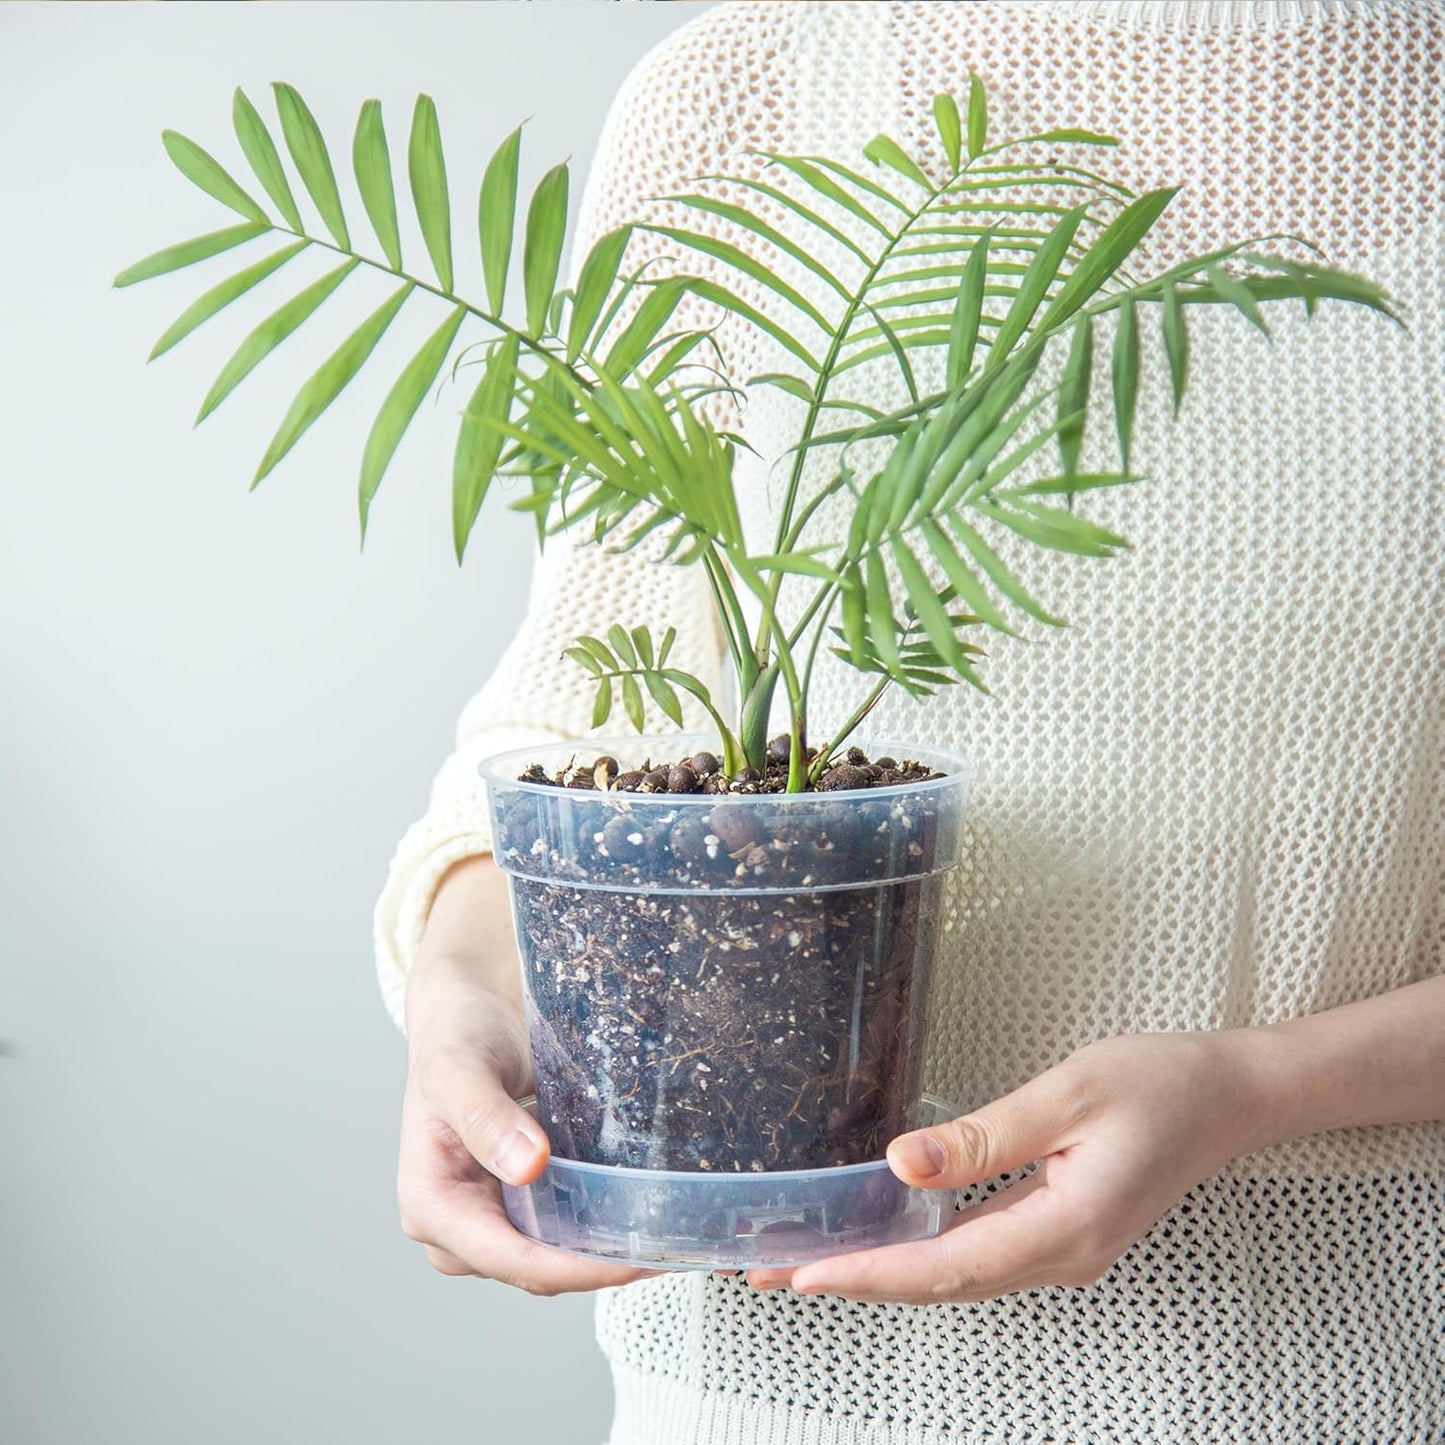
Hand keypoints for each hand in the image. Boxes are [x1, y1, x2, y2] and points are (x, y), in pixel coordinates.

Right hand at [397, 951, 662, 1294]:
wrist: (468, 1011)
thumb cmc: (455, 1035)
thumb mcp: (459, 1068)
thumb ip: (486, 1116)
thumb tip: (528, 1167)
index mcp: (430, 1205)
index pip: (509, 1258)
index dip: (574, 1268)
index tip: (633, 1260)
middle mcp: (456, 1225)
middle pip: (535, 1268)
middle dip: (598, 1265)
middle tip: (668, 1248)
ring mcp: (487, 1217)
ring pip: (551, 1256)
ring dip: (602, 1250)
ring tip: (665, 1234)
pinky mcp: (517, 1201)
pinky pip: (560, 1227)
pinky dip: (597, 1223)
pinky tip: (642, 1210)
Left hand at [745, 1030, 1268, 1303]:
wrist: (1228, 1098)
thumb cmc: (1158, 1084)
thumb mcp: (1065, 1095)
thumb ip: (981, 1136)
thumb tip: (900, 1165)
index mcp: (1067, 1226)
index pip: (946, 1266)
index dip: (870, 1274)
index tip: (807, 1276)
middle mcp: (1064, 1255)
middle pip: (941, 1283)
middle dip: (858, 1280)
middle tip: (776, 1272)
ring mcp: (1064, 1249)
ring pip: (956, 1275)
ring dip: (884, 1269)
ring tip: (814, 1259)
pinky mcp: (1060, 1232)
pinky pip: (977, 1254)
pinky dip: (921, 1253)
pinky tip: (884, 1238)